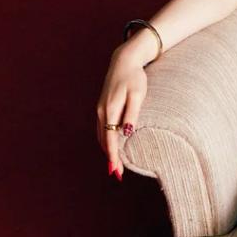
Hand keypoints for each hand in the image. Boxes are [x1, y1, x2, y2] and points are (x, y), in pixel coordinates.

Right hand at [96, 44, 147, 179]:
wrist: (124, 61)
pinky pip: (101, 128)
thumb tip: (126, 133)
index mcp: (110, 110)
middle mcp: (101, 111)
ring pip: (101, 135)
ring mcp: (100, 109)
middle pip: (104, 140)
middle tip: (118, 175)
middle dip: (110, 158)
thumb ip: (131, 114)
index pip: (111, 139)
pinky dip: (105, 140)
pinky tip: (111, 147)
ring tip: (115, 165)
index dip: (113, 156)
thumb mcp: (137, 95)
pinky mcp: (102, 107)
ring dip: (107, 151)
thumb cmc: (134, 78)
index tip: (115, 171)